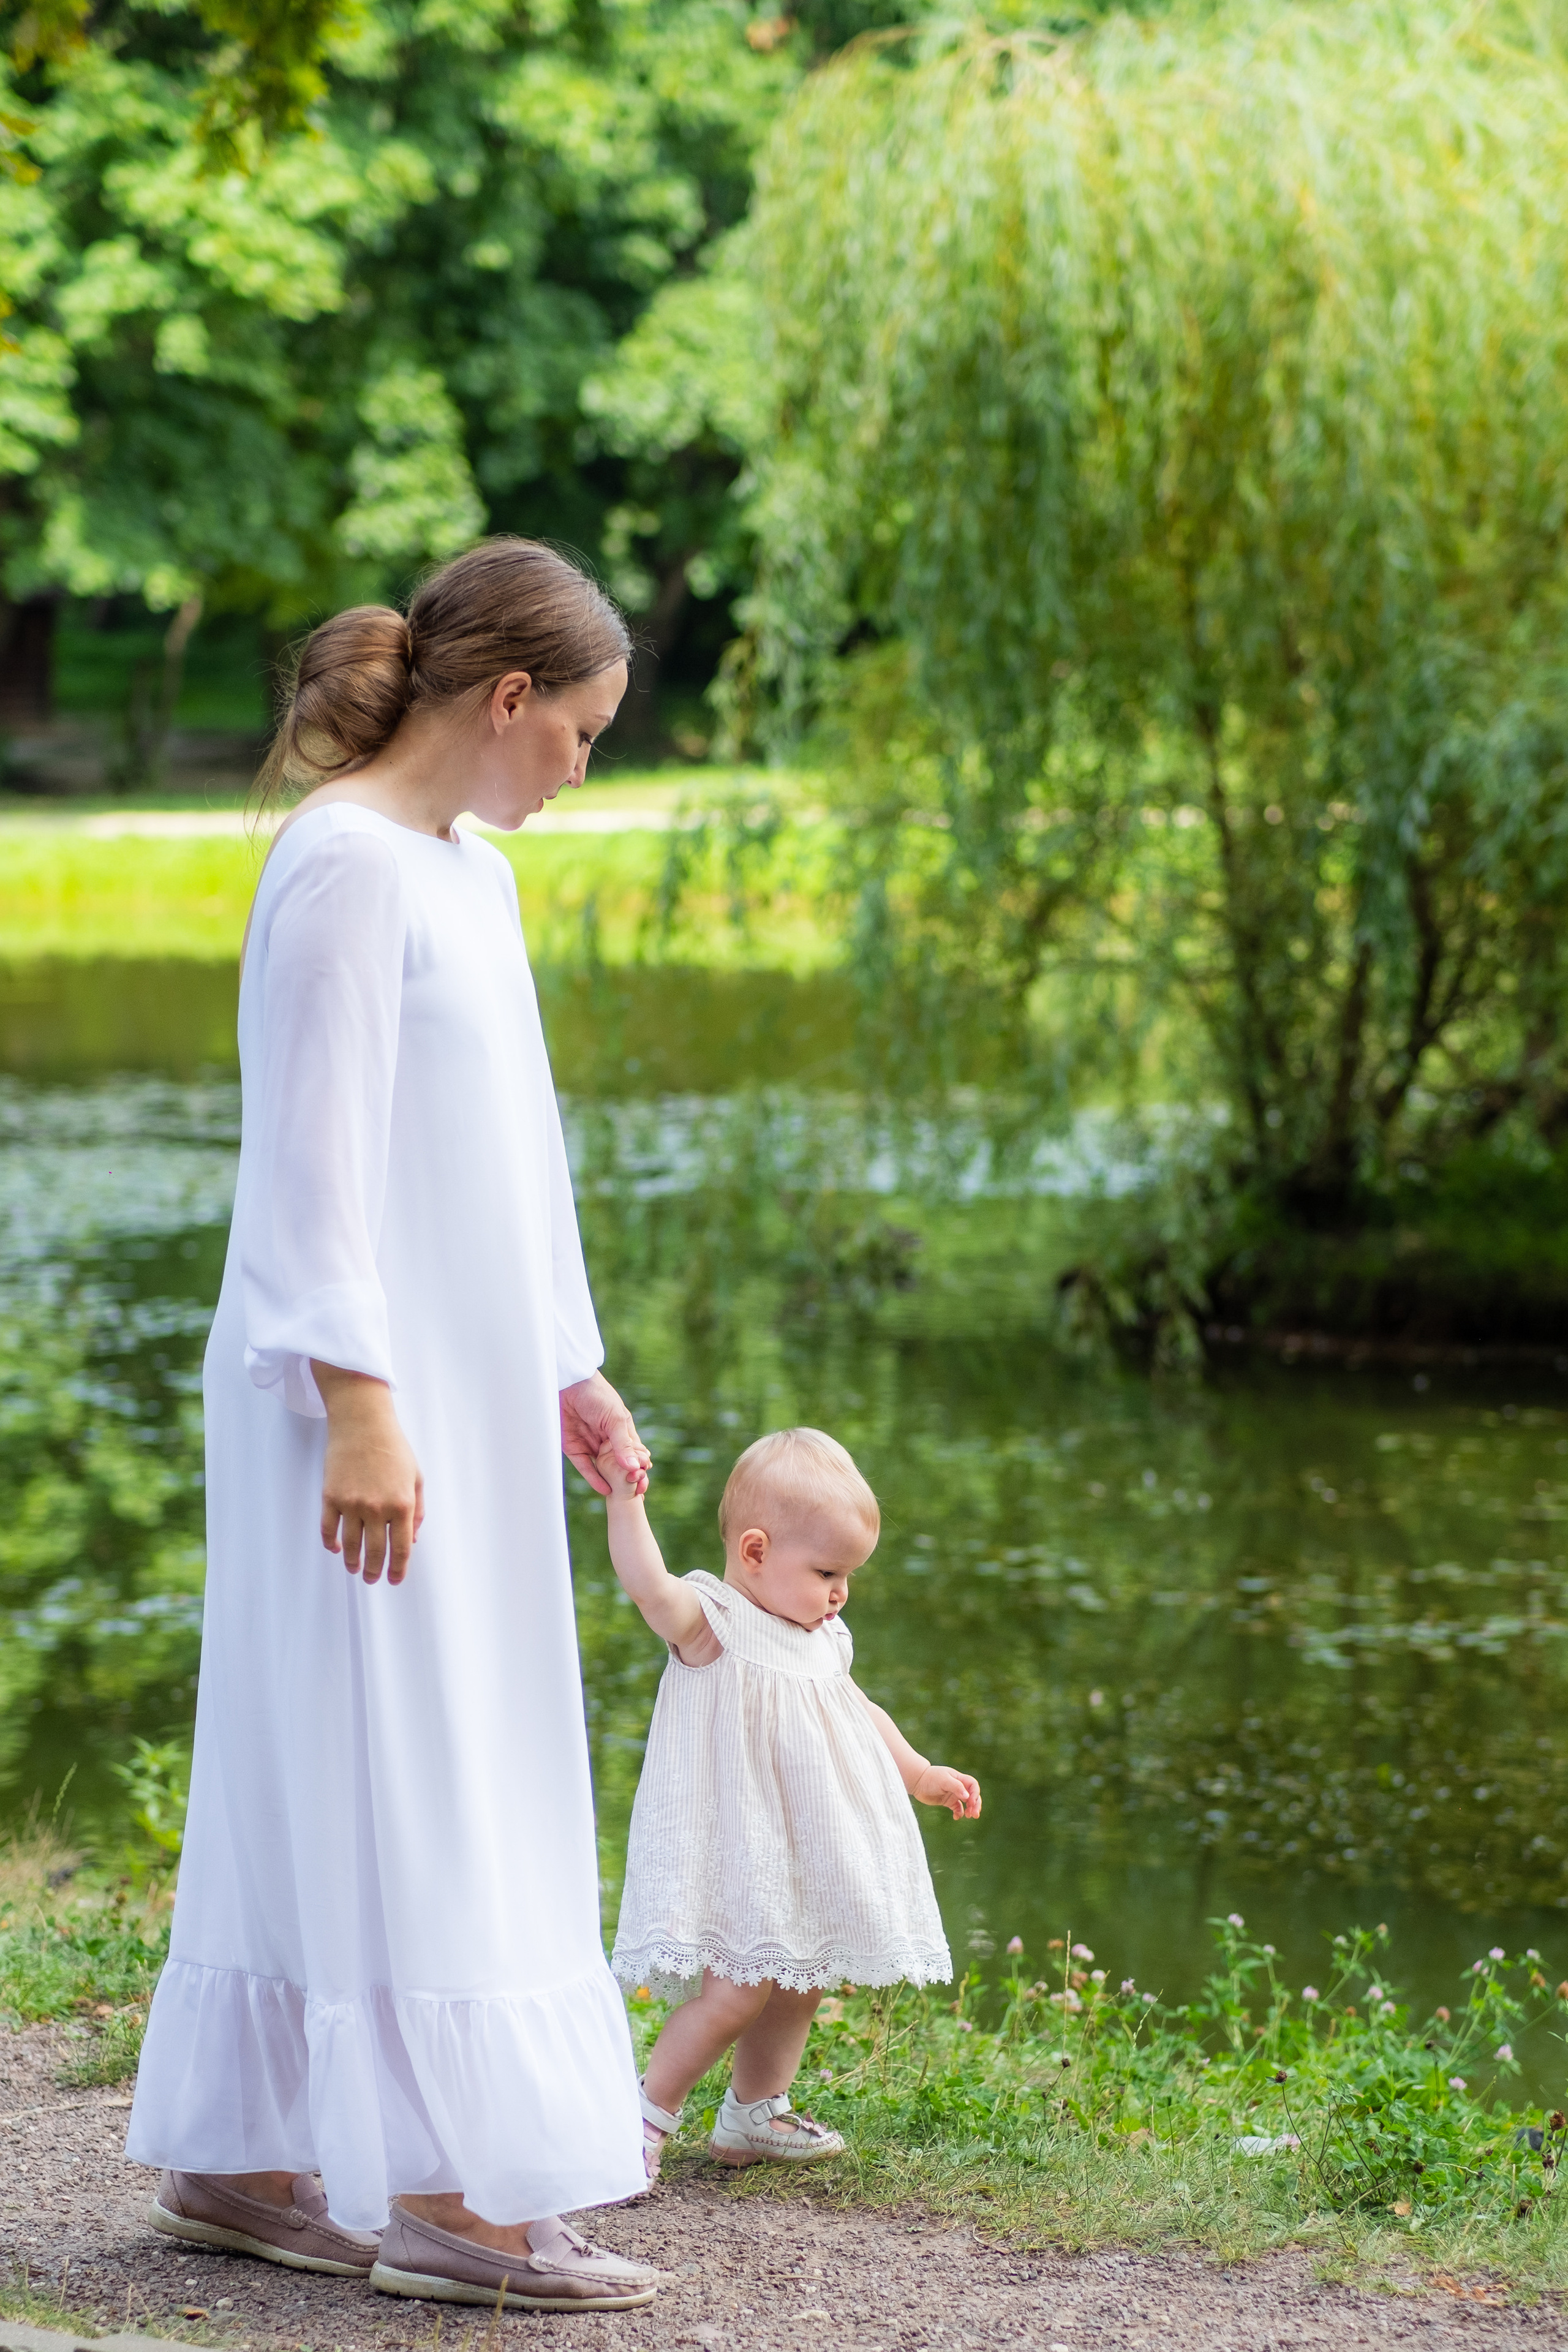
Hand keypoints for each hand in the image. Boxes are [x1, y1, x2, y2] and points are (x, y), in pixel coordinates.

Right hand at [314, 1364, 424, 1585]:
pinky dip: (331, 1542)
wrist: (363, 1423)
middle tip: (372, 1578)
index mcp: (402, 1505)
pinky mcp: (331, 1496)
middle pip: (375, 1552)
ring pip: (350, 1545)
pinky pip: (328, 1528)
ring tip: (354, 1568)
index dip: (398, 1569)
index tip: (394, 1579)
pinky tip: (335, 1549)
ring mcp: (352, 1504)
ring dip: (352, 1561)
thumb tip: (411, 1539)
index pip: (401, 1548)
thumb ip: (418, 1511)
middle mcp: (377, 1508)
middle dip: (374, 1570)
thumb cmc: (394, 1448)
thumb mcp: (416, 1478)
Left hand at [561, 1371, 649, 1497]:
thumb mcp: (615, 1418)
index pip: (634, 1453)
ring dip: (614, 1482)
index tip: (644, 1477)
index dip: (640, 1466)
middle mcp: (607, 1440)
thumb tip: (634, 1467)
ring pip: (604, 1469)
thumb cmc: (596, 1394)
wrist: (568, 1384)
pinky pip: (586, 1468)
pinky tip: (605, 1490)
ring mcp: (591, 1445)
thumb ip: (623, 1444)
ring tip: (624, 1496)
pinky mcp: (574, 1449)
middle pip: (620, 1464)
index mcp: (621, 1430)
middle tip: (638, 1491)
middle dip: (630, 1478)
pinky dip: (595, 1480)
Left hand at [911, 1765, 981, 1819]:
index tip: (971, 1802)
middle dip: (976, 1805)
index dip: (975, 1794)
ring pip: (967, 1803)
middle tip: (975, 1814)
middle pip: (972, 1795)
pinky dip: (959, 1813)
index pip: (973, 1786)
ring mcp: (953, 1794)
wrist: (917, 1781)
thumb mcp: (944, 1780)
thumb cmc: (931, 1777)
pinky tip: (956, 1817)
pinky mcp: (947, 1801)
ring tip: (969, 1816)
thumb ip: (956, 1787)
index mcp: (960, 1778)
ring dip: (970, 1810)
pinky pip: (957, 1809)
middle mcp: (958, 1786)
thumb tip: (967, 1797)